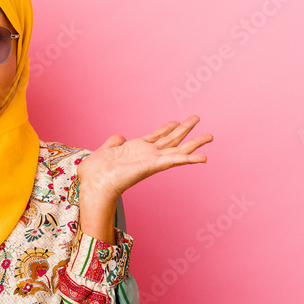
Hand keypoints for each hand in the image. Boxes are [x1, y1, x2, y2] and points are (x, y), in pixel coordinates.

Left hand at [77, 115, 211, 204]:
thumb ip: (113, 142)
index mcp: (136, 150)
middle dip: (186, 130)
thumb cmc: (95, 173)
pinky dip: (190, 159)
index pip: (156, 137)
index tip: (177, 121)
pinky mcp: (153, 166)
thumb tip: (119, 137)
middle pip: (171, 140)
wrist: (93, 184)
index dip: (167, 128)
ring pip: (178, 149)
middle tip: (198, 118)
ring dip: (195, 142)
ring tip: (211, 136)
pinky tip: (204, 157)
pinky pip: (175, 161)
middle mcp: (147, 155)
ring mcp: (152, 161)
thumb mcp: (104, 150)